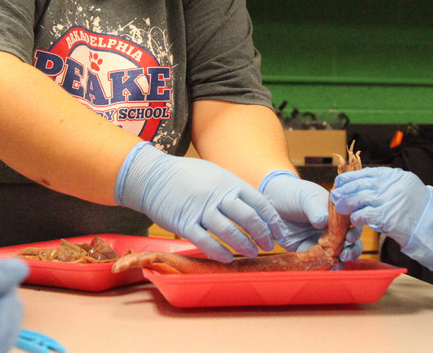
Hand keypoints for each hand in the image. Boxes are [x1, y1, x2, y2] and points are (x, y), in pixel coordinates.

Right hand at [115, 142, 283, 261]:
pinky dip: (218, 252)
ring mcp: (200, 209)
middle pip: (248, 218)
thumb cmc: (186, 175)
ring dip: (244, 245)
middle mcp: (217, 195)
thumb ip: (234, 188)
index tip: (280, 232)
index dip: (272, 220)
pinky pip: (205, 241)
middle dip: (262, 234)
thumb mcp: (215, 173)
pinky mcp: (184, 223)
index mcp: (229, 182)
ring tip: (252, 254)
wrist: (152, 176)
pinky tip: (227, 259)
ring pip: (229, 231)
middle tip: (269, 245)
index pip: (259, 202)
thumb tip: (256, 204)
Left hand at [259, 170, 363, 260]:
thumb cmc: (292, 193)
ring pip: (335, 254)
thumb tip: (323, 222)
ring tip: (336, 266)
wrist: (269, 200)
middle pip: (349, 242)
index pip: (352, 223)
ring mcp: (320, 240)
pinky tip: (322, 269)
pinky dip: (321, 267)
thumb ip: (316, 208)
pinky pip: (316, 261)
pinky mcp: (306, 250)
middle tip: (346, 255)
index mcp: (336, 213)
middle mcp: (332, 228)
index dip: (355, 231)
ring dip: (339, 262)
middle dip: (351, 250)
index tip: (350, 237)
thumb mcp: (306, 197)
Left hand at [331, 167, 429, 244]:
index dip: (352, 176)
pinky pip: (364, 214)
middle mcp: (392, 185)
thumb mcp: (405, 189)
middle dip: (346, 188)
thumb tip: (365, 185)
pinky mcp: (386, 216)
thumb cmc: (418, 210)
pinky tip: (353, 219)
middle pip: (362, 184)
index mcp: (396, 176)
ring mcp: (389, 200)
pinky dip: (356, 217)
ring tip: (338, 206)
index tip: (341, 180)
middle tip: (335, 193)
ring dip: (347, 202)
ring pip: (360, 198)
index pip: (369, 173)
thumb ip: (388, 186)